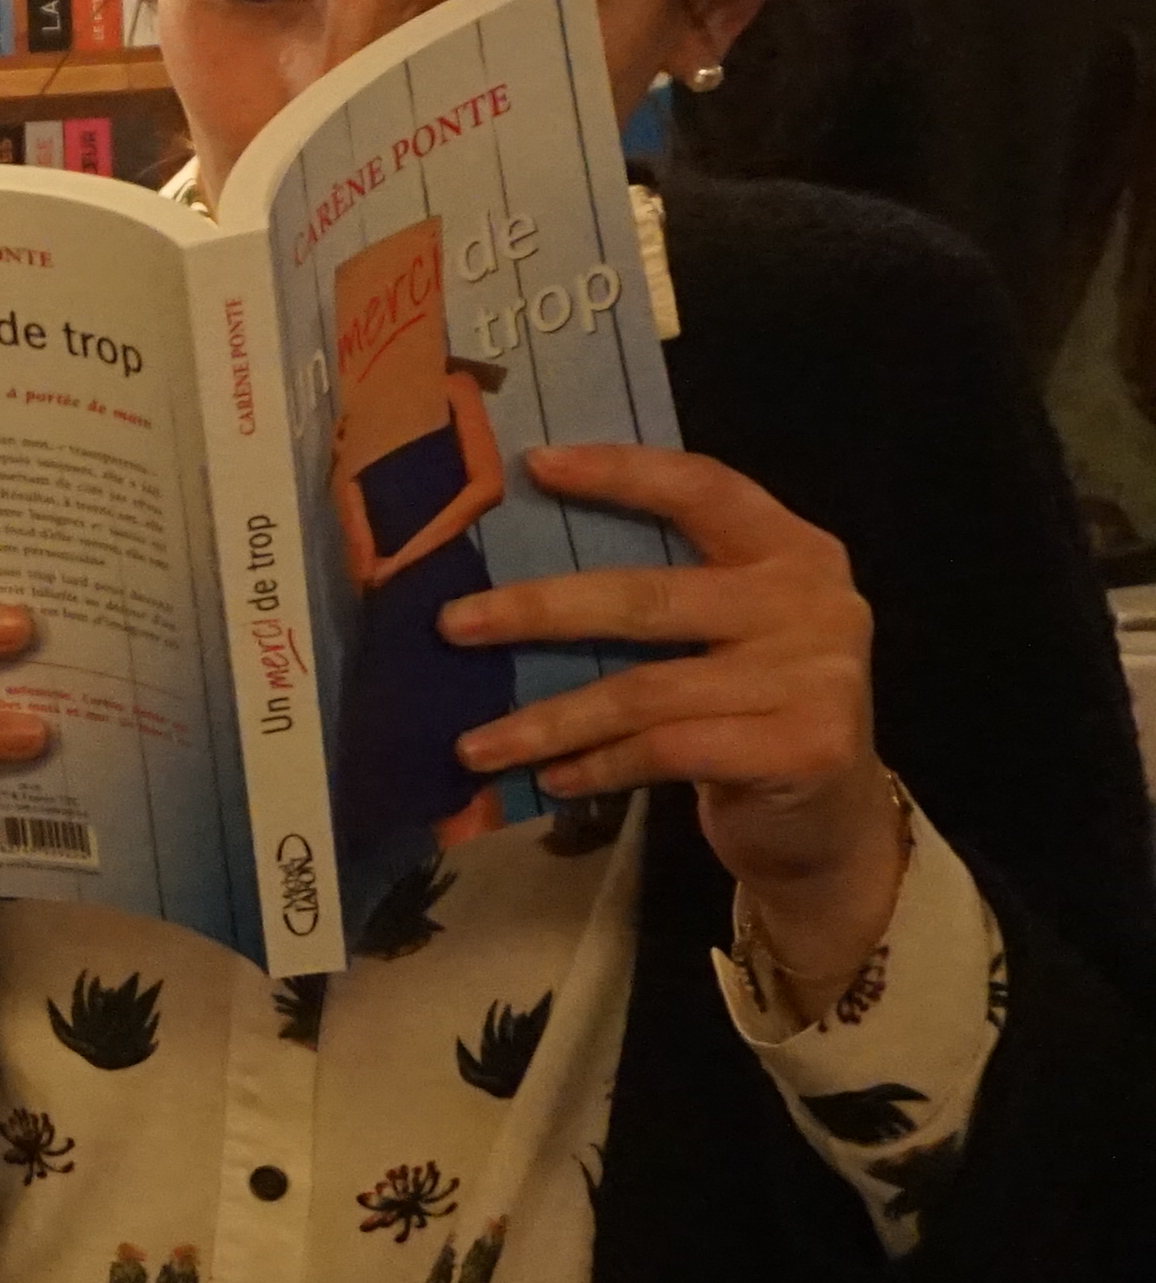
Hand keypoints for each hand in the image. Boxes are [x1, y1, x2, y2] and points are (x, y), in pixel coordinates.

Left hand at [449, 441, 895, 994]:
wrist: (831, 816)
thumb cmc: (751, 707)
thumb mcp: (727, 631)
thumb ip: (664, 590)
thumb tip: (511, 576)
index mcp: (793, 550)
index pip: (704, 489)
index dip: (621, 473)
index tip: (533, 466)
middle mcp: (813, 602)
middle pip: (650, 597)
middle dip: (540, 610)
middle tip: (453, 624)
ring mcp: (816, 676)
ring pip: (645, 691)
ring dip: (548, 721)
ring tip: (473, 745)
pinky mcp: (805, 747)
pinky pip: (667, 750)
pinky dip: (597, 766)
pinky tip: (549, 779)